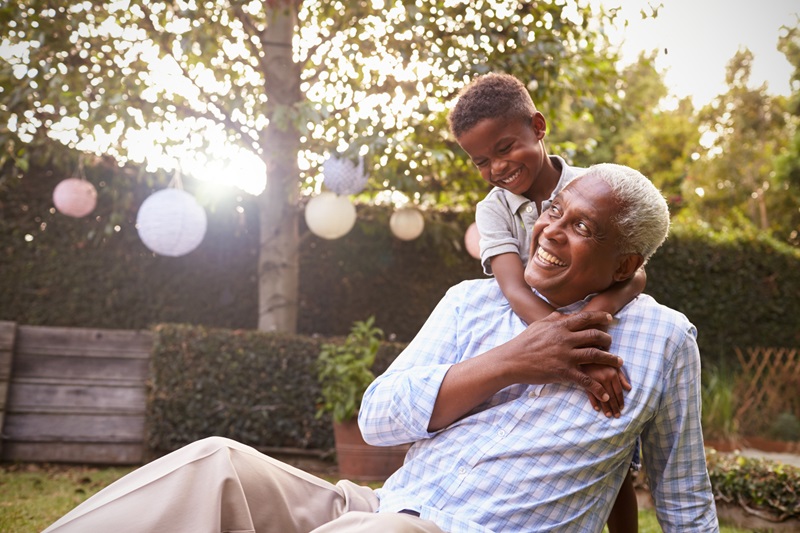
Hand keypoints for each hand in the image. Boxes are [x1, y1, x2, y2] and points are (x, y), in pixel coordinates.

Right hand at [504, 310, 621, 403]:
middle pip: (595, 335)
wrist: (511, 361)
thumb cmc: (524, 342)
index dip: (600, 317)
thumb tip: (565, 314)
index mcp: (560, 326)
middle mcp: (565, 339)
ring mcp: (565, 355)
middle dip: (608, 339)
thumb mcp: (539, 325)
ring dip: (611, 360)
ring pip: (595, 355)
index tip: (610, 319)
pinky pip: (586, 380)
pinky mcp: (563, 372)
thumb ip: (554, 318)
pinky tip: (604, 394)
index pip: (585, 318)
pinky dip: (597, 388)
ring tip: (619, 363)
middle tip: (612, 343)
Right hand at [583, 364, 630, 417]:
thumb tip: (629, 388)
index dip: (621, 401)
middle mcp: (604, 378)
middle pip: (611, 396)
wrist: (586, 352)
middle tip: (617, 416)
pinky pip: (590, 394)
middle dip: (614, 407)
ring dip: (606, 408)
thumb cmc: (602, 360)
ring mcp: (593, 380)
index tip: (622, 408)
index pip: (618, 391)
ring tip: (609, 415)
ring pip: (601, 397)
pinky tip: (597, 409)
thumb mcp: (614, 365)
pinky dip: (594, 402)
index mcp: (612, 374)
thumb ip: (622, 377)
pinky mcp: (585, 381)